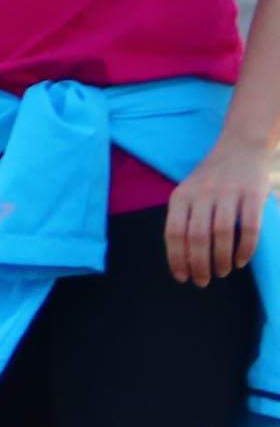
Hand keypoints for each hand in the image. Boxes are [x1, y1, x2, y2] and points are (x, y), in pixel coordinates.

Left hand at [168, 145, 268, 286]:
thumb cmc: (211, 176)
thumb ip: (184, 216)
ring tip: (221, 272)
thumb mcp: (188, 190)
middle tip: (203, 281)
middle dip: (198, 264)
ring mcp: (229, 193)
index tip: (182, 277)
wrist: (241, 145)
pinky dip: (245, 248)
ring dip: (220, 259)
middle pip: (197, 237)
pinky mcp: (253, 194)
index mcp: (182, 195)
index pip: (174, 233)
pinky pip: (249, 227)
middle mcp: (203, 194)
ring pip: (222, 234)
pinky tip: (240, 261)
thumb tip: (182, 256)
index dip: (177, 259)